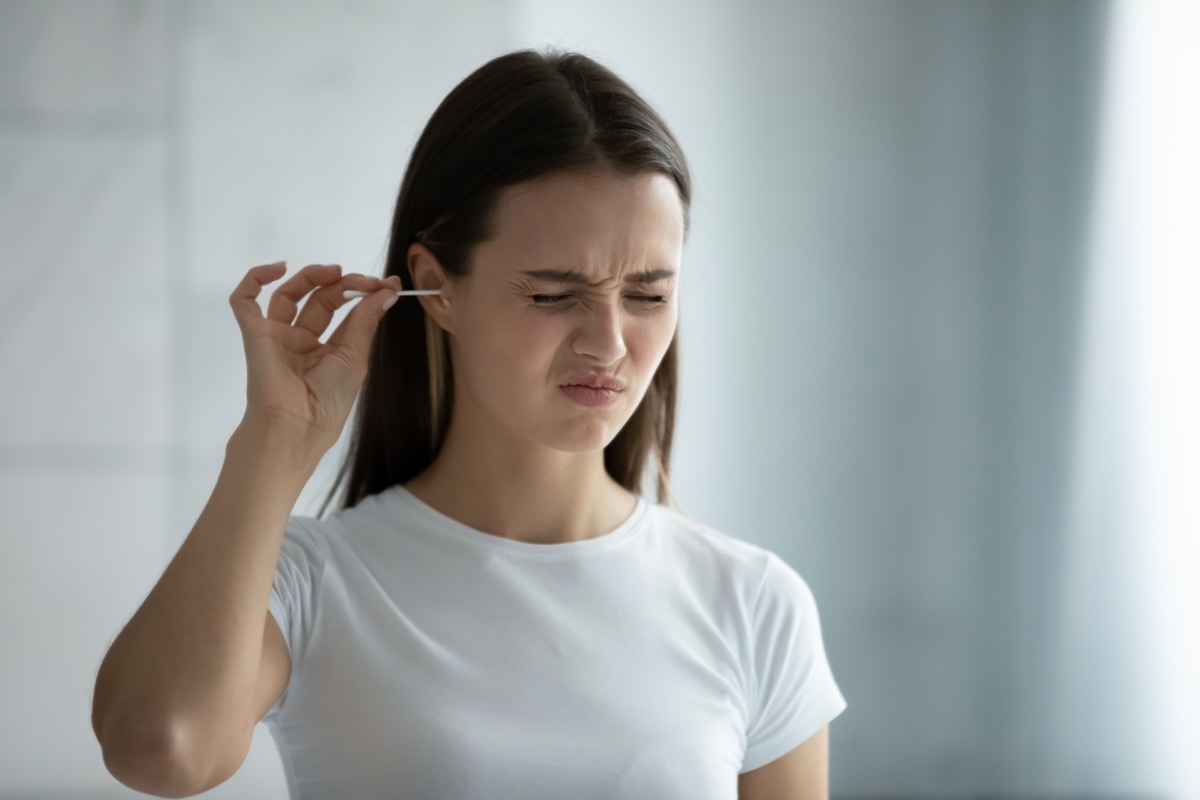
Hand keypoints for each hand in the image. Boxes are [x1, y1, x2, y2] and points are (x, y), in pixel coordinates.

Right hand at [228, 261, 401, 451]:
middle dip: (344, 284)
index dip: (365, 294)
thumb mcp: (354, 359)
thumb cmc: (327, 404)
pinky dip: (255, 278)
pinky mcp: (255, 334)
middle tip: (365, 280)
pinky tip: (277, 268)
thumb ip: (366, 322)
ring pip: (289, 294)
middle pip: (321, 299)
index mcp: (329, 352)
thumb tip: (387, 292)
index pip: (346, 313)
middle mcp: (303, 342)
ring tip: (333, 271)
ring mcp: (278, 337)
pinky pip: (245, 301)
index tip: (388, 284)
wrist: (293, 428)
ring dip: (311, 276)